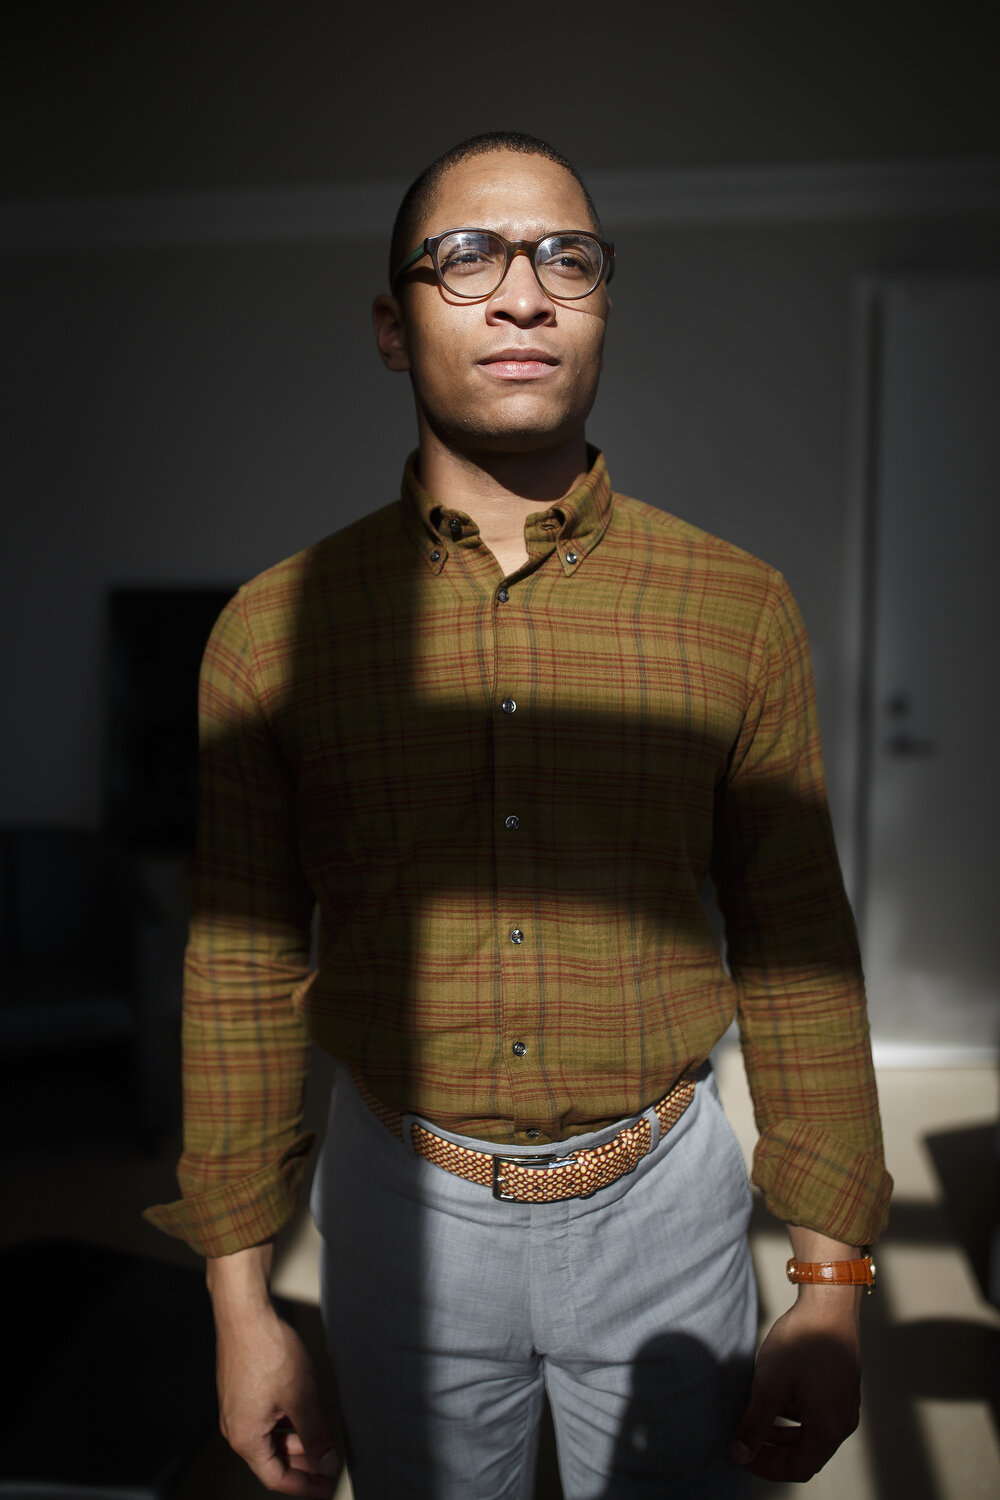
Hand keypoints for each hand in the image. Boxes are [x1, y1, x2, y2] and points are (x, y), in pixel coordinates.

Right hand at [208, 1246, 339, 1496]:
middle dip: (303, 1462)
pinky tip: (306, 1411)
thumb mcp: (300, 1398)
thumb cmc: (267, 1351)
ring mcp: (236, 1408)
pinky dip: (287, 1421)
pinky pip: (265, 1418)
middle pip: (272, 1458)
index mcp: (246, 1438)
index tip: (325, 1488)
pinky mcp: (241, 1391)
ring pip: (270, 1436)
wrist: (245, 1314)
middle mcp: (236, 1427)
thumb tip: (325, 1463)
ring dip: (297, 1439)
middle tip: (329, 1463)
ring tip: (323, 1435)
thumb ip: (315, 1436)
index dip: (304, 1486)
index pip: (276, 1478)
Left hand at [729, 1292, 860, 1481]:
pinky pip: (819, 1414)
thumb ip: (755, 1424)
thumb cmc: (803, 1342)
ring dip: (784, 1433)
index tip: (742, 1455)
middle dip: (774, 1451)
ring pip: (812, 1433)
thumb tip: (740, 1455)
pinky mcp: (842, 1387)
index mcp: (829, 1429)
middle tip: (745, 1442)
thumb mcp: (770, 1385)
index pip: (798, 1468)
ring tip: (755, 1421)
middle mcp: (843, 1421)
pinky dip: (796, 1415)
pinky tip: (777, 1398)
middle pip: (807, 1453)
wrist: (830, 1303)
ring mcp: (846, 1404)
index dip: (767, 1467)